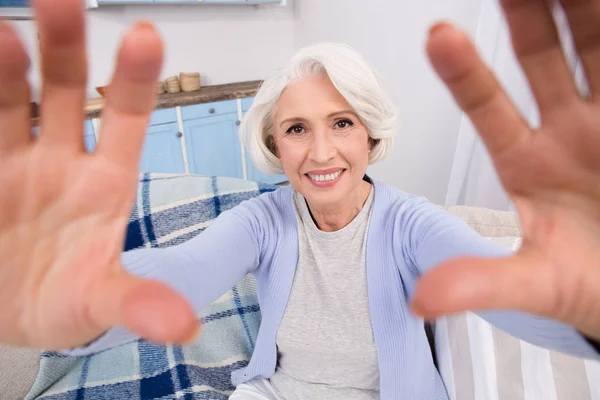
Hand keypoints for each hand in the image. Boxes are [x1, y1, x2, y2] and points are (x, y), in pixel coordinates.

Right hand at [0, 0, 197, 349]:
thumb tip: (185, 328)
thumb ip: (139, 304)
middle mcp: (61, 159)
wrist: (13, 312)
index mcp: (106, 182)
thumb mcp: (101, 302)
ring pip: (10, 101)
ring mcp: (13, 161)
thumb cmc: (67, 300)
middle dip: (65, 47)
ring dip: (4, 66)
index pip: (129, 121)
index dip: (137, 80)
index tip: (145, 36)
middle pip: (68, 92)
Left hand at [412, 0, 599, 340]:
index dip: (465, 74)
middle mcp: (567, 130)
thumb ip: (481, 283)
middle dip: (530, 16)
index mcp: (528, 161)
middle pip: (543, 58)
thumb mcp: (536, 284)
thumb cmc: (588, 283)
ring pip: (596, 51)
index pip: (487, 109)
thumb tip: (421, 299)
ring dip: (585, 13)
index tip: (439, 35)